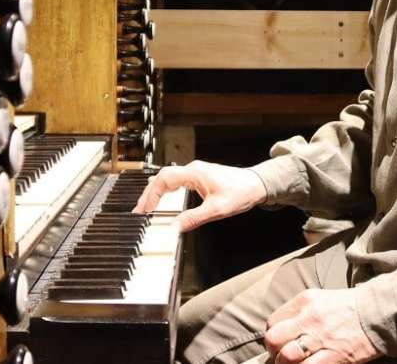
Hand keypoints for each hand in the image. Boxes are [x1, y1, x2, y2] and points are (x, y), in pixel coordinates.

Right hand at [132, 160, 267, 231]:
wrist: (257, 184)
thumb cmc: (241, 192)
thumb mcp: (216, 210)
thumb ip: (193, 219)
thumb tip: (173, 228)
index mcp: (194, 173)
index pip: (164, 180)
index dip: (151, 195)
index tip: (143, 210)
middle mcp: (193, 169)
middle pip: (162, 178)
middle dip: (149, 194)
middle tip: (139, 211)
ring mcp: (196, 172)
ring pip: (169, 178)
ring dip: (156, 191)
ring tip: (146, 206)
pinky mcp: (200, 177)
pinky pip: (177, 180)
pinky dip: (166, 189)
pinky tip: (162, 196)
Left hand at [264, 288, 379, 363]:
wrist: (379, 312)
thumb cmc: (349, 308)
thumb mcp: (321, 299)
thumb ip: (300, 313)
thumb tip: (283, 333)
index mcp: (304, 301)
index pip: (272, 322)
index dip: (275, 336)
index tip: (282, 343)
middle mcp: (309, 318)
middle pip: (274, 339)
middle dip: (275, 352)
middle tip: (284, 358)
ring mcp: (321, 337)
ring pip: (287, 357)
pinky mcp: (335, 355)